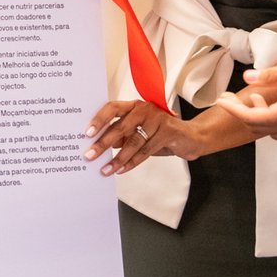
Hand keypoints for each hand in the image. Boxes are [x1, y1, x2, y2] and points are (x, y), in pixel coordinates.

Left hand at [80, 99, 203, 174]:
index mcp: (133, 106)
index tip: (87, 133)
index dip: (99, 119)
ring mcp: (157, 119)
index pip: (112, 108)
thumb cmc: (159, 133)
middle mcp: (144, 109)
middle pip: (120, 126)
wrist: (190, 137)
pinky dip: (132, 162)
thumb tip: (99, 146)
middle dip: (103, 143)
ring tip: (105, 170)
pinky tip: (122, 170)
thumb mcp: (138, 132)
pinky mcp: (168, 131)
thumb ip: (121, 136)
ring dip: (118, 158)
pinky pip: (146, 150)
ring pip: (134, 141)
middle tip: (90, 155)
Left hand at [215, 58, 276, 143]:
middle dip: (244, 112)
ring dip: (262, 116)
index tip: (221, 99)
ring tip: (261, 97)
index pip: (249, 118)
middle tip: (235, 98)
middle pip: (259, 127)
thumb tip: (249, 77)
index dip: (232, 108)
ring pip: (274, 131)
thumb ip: (271, 75)